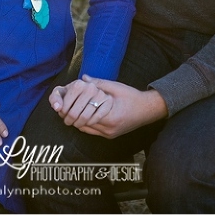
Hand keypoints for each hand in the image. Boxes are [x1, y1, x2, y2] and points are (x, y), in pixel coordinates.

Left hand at [51, 75, 167, 138]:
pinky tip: (83, 115)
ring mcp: (110, 134)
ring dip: (79, 120)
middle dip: (74, 115)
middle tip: (65, 108)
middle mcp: (109, 129)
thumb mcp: (116, 87)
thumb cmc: (133, 97)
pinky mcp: (110, 136)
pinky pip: (93, 131)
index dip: (74, 108)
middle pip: (84, 124)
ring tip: (72, 110)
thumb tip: (84, 78)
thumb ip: (99, 83)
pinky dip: (87, 124)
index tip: (67, 103)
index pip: (85, 115)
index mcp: (110, 116)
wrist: (148, 110)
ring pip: (87, 129)